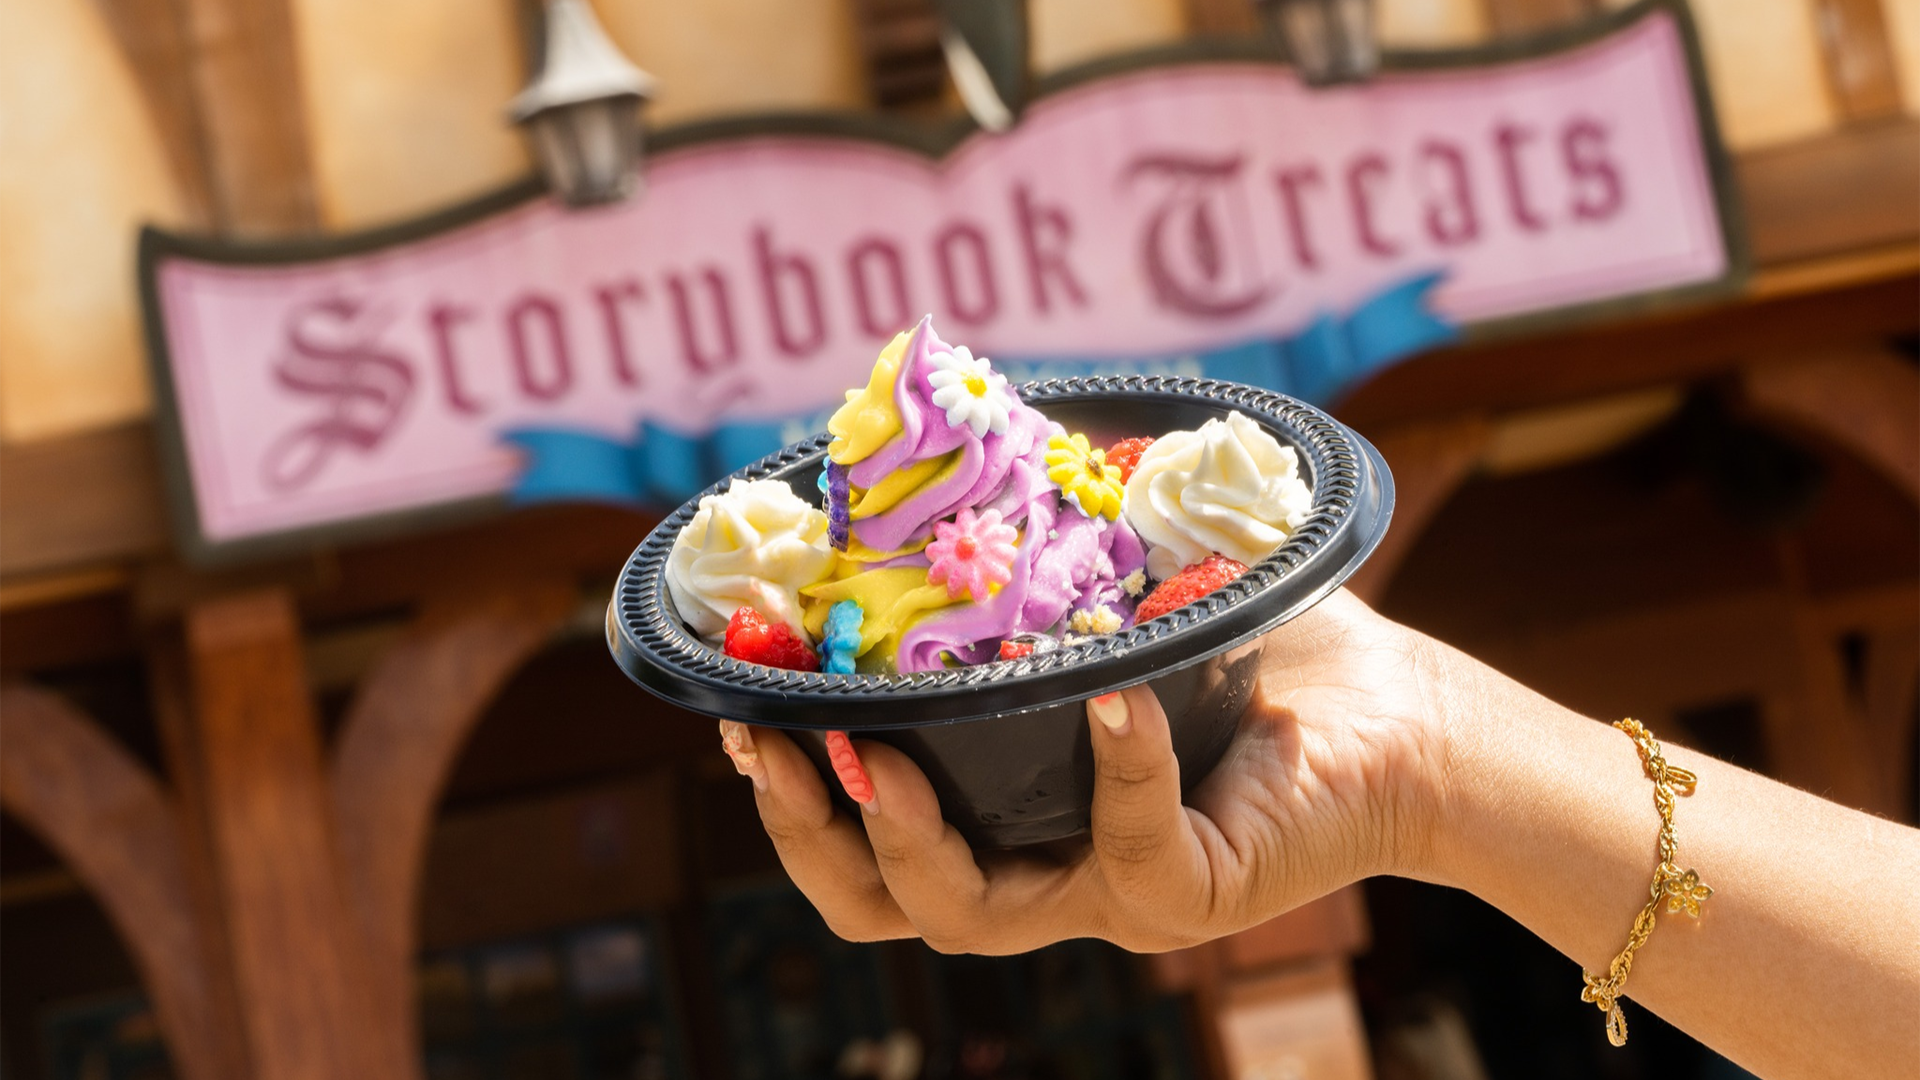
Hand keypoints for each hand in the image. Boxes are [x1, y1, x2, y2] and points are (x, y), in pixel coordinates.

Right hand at [718, 589, 1449, 953]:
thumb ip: (1020, 547)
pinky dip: (1115, 766)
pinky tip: (1109, 693)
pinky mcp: (1189, 896)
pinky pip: (1132, 848)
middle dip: (807, 832)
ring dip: (906, 836)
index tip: (739, 716)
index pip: (859, 844)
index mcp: (998, 814)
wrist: (1384, 710)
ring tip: (883, 755)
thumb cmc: (1242, 649)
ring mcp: (1108, 893)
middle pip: (877, 902)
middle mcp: (1037, 870)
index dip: (790, 798)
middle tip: (772, 745)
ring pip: (964, 916)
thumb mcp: (1109, 591)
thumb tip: (928, 425)